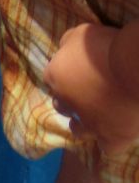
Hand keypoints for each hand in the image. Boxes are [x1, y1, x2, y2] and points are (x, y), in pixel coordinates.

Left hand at [43, 23, 138, 155]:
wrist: (133, 68)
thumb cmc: (105, 45)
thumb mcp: (79, 33)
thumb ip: (68, 44)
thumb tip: (64, 50)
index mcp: (55, 76)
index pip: (51, 79)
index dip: (63, 75)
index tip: (74, 72)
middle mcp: (67, 102)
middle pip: (61, 105)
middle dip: (69, 100)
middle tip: (86, 93)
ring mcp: (90, 123)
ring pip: (78, 130)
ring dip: (83, 124)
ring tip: (95, 119)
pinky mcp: (113, 138)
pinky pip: (107, 148)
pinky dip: (110, 142)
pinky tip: (115, 135)